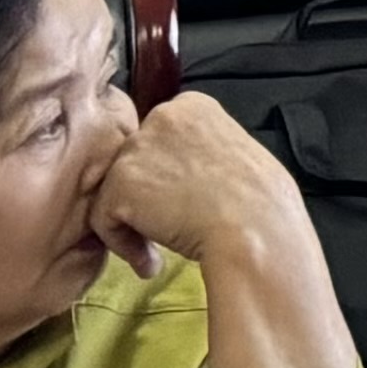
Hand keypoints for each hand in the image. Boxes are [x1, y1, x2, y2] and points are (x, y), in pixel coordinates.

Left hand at [89, 87, 307, 280]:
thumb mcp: (237, 156)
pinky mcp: (119, 184)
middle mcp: (161, 116)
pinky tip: (152, 262)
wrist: (255, 229)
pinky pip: (104, 220)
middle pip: (135, 163)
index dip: (169, 176)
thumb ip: (203, 154)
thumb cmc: (262, 202)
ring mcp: (137, 148)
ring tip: (160, 253)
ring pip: (116, 191)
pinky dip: (123, 245)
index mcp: (195, 105)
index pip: (162, 140)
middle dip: (147, 198)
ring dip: (135, 225)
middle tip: (169, 229)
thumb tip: (184, 178)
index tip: (185, 204)